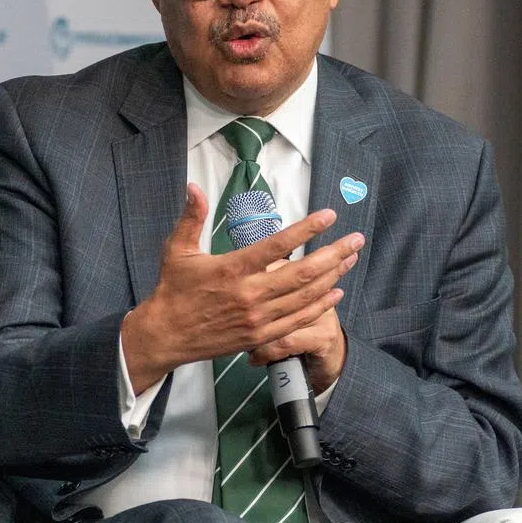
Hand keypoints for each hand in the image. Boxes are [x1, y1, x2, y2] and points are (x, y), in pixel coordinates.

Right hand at [121, 183, 362, 392]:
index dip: (307, 230)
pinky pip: (297, 320)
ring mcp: (257, 318)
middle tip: (355, 239)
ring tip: (351, 259)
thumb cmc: (172, 289)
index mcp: (232, 269)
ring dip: (333, 277)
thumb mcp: (177, 249)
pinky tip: (335, 292)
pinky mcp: (260, 336)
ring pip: (305, 296)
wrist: (165, 335)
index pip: (277, 245)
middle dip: (334, 254)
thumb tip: (193, 186)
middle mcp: (249, 294)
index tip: (329, 216)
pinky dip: (320, 306)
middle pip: (302, 272)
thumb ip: (191, 217)